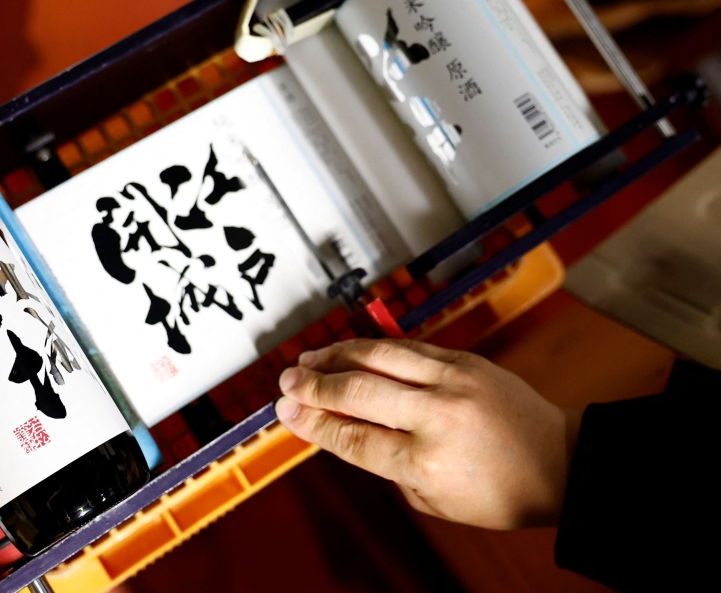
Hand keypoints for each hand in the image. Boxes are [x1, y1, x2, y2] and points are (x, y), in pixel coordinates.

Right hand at [275, 338, 580, 529]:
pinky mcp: (465, 359)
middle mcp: (437, 414)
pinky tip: (350, 350)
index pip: (353, 436)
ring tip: (308, 359)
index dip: (313, 423)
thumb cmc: (500, 492)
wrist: (561, 462)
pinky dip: (372, 347)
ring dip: (336, 354)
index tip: (285, 413)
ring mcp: (453, 380)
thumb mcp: (434, 500)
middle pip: (357, 390)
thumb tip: (344, 430)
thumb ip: (387, 465)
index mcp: (427, 459)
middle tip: (286, 382)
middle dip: (314, 385)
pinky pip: (407, 346)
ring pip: (378, 355)